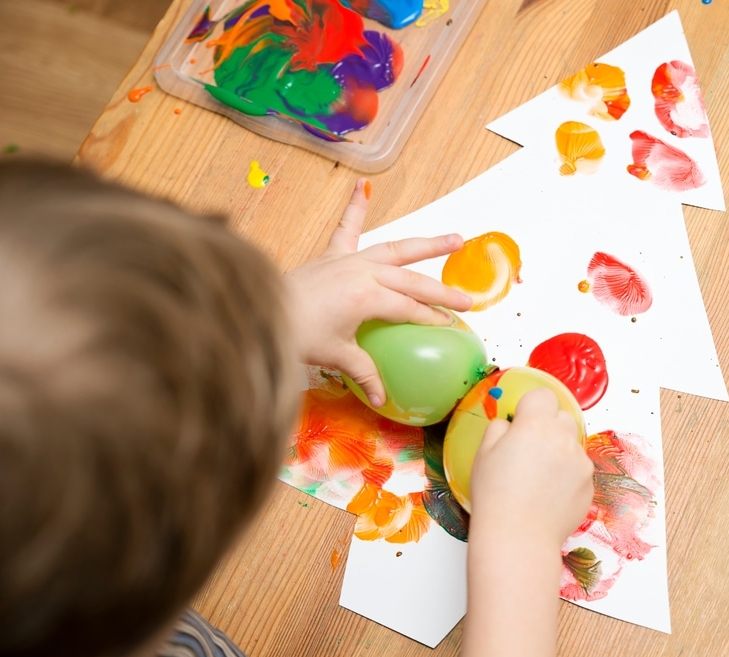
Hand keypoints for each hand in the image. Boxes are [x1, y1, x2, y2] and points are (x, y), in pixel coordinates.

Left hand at [283, 179, 471, 405]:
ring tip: (456, 239)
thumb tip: (382, 400)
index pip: (410, 308)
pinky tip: (363, 185)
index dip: (432, 318)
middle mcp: (363, 272)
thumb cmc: (297, 335)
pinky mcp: (332, 255)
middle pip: (412, 280)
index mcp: (367, 297)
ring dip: (427, 245)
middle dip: (442, 291)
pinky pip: (347, 228)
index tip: (451, 325)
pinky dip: (355, 207)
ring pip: (396, 249)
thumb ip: (364, 373)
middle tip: (468, 299)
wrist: (260, 312)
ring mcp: (349, 260)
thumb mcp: (336, 356)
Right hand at [468, 388, 593, 547]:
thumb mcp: (483, 454)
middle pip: (562, 417)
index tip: (521, 422)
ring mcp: (580, 462)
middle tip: (529, 450)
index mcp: (536, 425)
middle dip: (548, 427)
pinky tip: (549, 494)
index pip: (543, 396)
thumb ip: (499, 429)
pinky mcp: (589, 485)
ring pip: (572, 444)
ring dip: (559, 452)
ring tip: (538, 478)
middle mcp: (563, 438)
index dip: (531, 407)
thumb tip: (510, 425)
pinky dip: (568, 476)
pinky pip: (579, 469)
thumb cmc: (495, 495)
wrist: (518, 537)